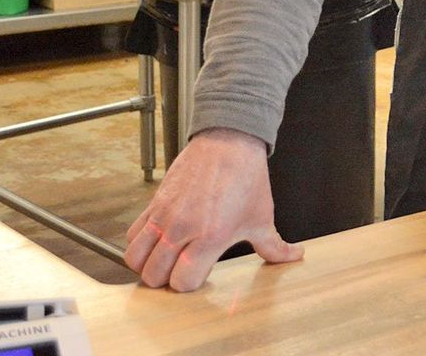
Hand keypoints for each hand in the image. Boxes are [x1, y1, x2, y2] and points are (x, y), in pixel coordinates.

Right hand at [125, 127, 300, 290]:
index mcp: (211, 237)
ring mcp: (164, 215)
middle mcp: (182, 228)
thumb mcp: (262, 217)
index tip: (198, 276)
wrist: (229, 141)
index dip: (188, 284)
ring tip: (164, 259)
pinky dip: (138, 244)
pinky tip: (156, 241)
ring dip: (147, 264)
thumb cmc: (246, 178)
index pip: (182, 282)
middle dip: (166, 279)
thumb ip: (274, 245)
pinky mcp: (154, 202)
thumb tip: (293, 256)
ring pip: (136, 258)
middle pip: (155, 275)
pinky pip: (132, 234)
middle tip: (179, 270)